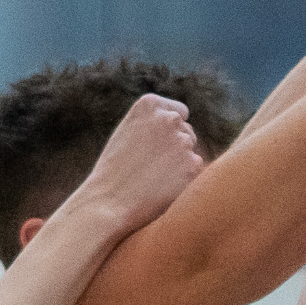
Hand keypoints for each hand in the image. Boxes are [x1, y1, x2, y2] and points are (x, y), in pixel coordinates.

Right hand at [71, 94, 201, 233]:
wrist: (109, 200)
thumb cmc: (115, 168)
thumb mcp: (129, 132)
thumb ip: (155, 123)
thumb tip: (183, 123)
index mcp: (150, 104)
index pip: (180, 112)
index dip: (170, 130)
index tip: (154, 144)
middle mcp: (169, 118)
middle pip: (187, 131)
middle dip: (175, 146)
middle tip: (149, 164)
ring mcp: (183, 140)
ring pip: (192, 150)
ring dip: (180, 161)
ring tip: (152, 174)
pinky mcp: (193, 164)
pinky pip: (197, 168)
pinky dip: (185, 177)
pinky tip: (163, 184)